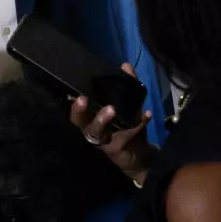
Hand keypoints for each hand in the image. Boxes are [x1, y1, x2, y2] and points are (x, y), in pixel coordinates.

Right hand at [70, 63, 153, 184]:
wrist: (139, 156)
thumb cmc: (128, 129)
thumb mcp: (128, 106)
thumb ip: (127, 86)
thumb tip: (125, 65)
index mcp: (91, 120)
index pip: (77, 112)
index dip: (74, 104)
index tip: (76, 92)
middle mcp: (92, 130)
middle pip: (79, 122)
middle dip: (79, 111)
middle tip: (83, 99)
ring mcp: (103, 141)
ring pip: (96, 131)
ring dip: (101, 119)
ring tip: (111, 109)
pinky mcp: (116, 149)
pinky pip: (125, 136)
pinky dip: (137, 124)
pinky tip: (146, 115)